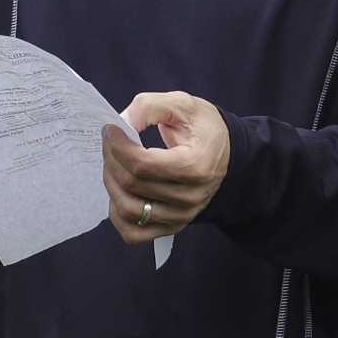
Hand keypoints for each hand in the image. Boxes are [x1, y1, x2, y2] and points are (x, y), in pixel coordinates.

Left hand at [103, 91, 231, 244]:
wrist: (227, 153)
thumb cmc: (204, 128)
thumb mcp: (183, 104)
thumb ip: (150, 107)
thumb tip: (121, 122)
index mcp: (196, 165)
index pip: (142, 164)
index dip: (117, 146)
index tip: (110, 129)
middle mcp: (191, 196)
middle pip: (132, 184)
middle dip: (112, 159)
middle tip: (111, 142)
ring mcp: (182, 215)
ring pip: (128, 209)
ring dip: (111, 184)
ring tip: (114, 165)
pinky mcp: (172, 226)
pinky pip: (133, 233)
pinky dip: (118, 216)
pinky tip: (120, 192)